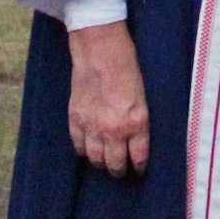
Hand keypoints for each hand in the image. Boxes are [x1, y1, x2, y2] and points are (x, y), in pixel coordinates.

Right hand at [67, 21, 149, 174]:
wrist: (100, 48)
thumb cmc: (127, 64)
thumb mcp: (144, 93)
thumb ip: (139, 118)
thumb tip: (137, 136)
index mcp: (137, 121)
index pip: (139, 157)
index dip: (139, 166)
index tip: (139, 170)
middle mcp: (114, 129)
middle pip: (115, 163)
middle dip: (119, 170)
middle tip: (121, 170)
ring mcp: (92, 125)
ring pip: (95, 159)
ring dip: (101, 163)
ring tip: (105, 164)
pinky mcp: (75, 119)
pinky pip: (78, 146)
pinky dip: (83, 150)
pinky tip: (88, 150)